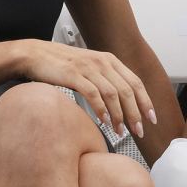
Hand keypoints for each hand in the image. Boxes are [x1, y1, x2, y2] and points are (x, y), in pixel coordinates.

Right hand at [18, 39, 155, 137]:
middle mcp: (102, 62)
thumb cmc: (62, 64)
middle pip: (128, 91)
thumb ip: (105, 79)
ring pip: (113, 94)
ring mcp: (88, 68)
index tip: (152, 118)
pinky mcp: (74, 75)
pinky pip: (94, 94)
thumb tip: (121, 101)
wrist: (35, 54)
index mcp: (110, 60)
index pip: (136, 82)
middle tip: (139, 131)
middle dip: (136, 113)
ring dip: (119, 116)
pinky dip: (101, 110)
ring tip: (120, 132)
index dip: (146, 101)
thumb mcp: (90, 68)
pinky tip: (104, 121)